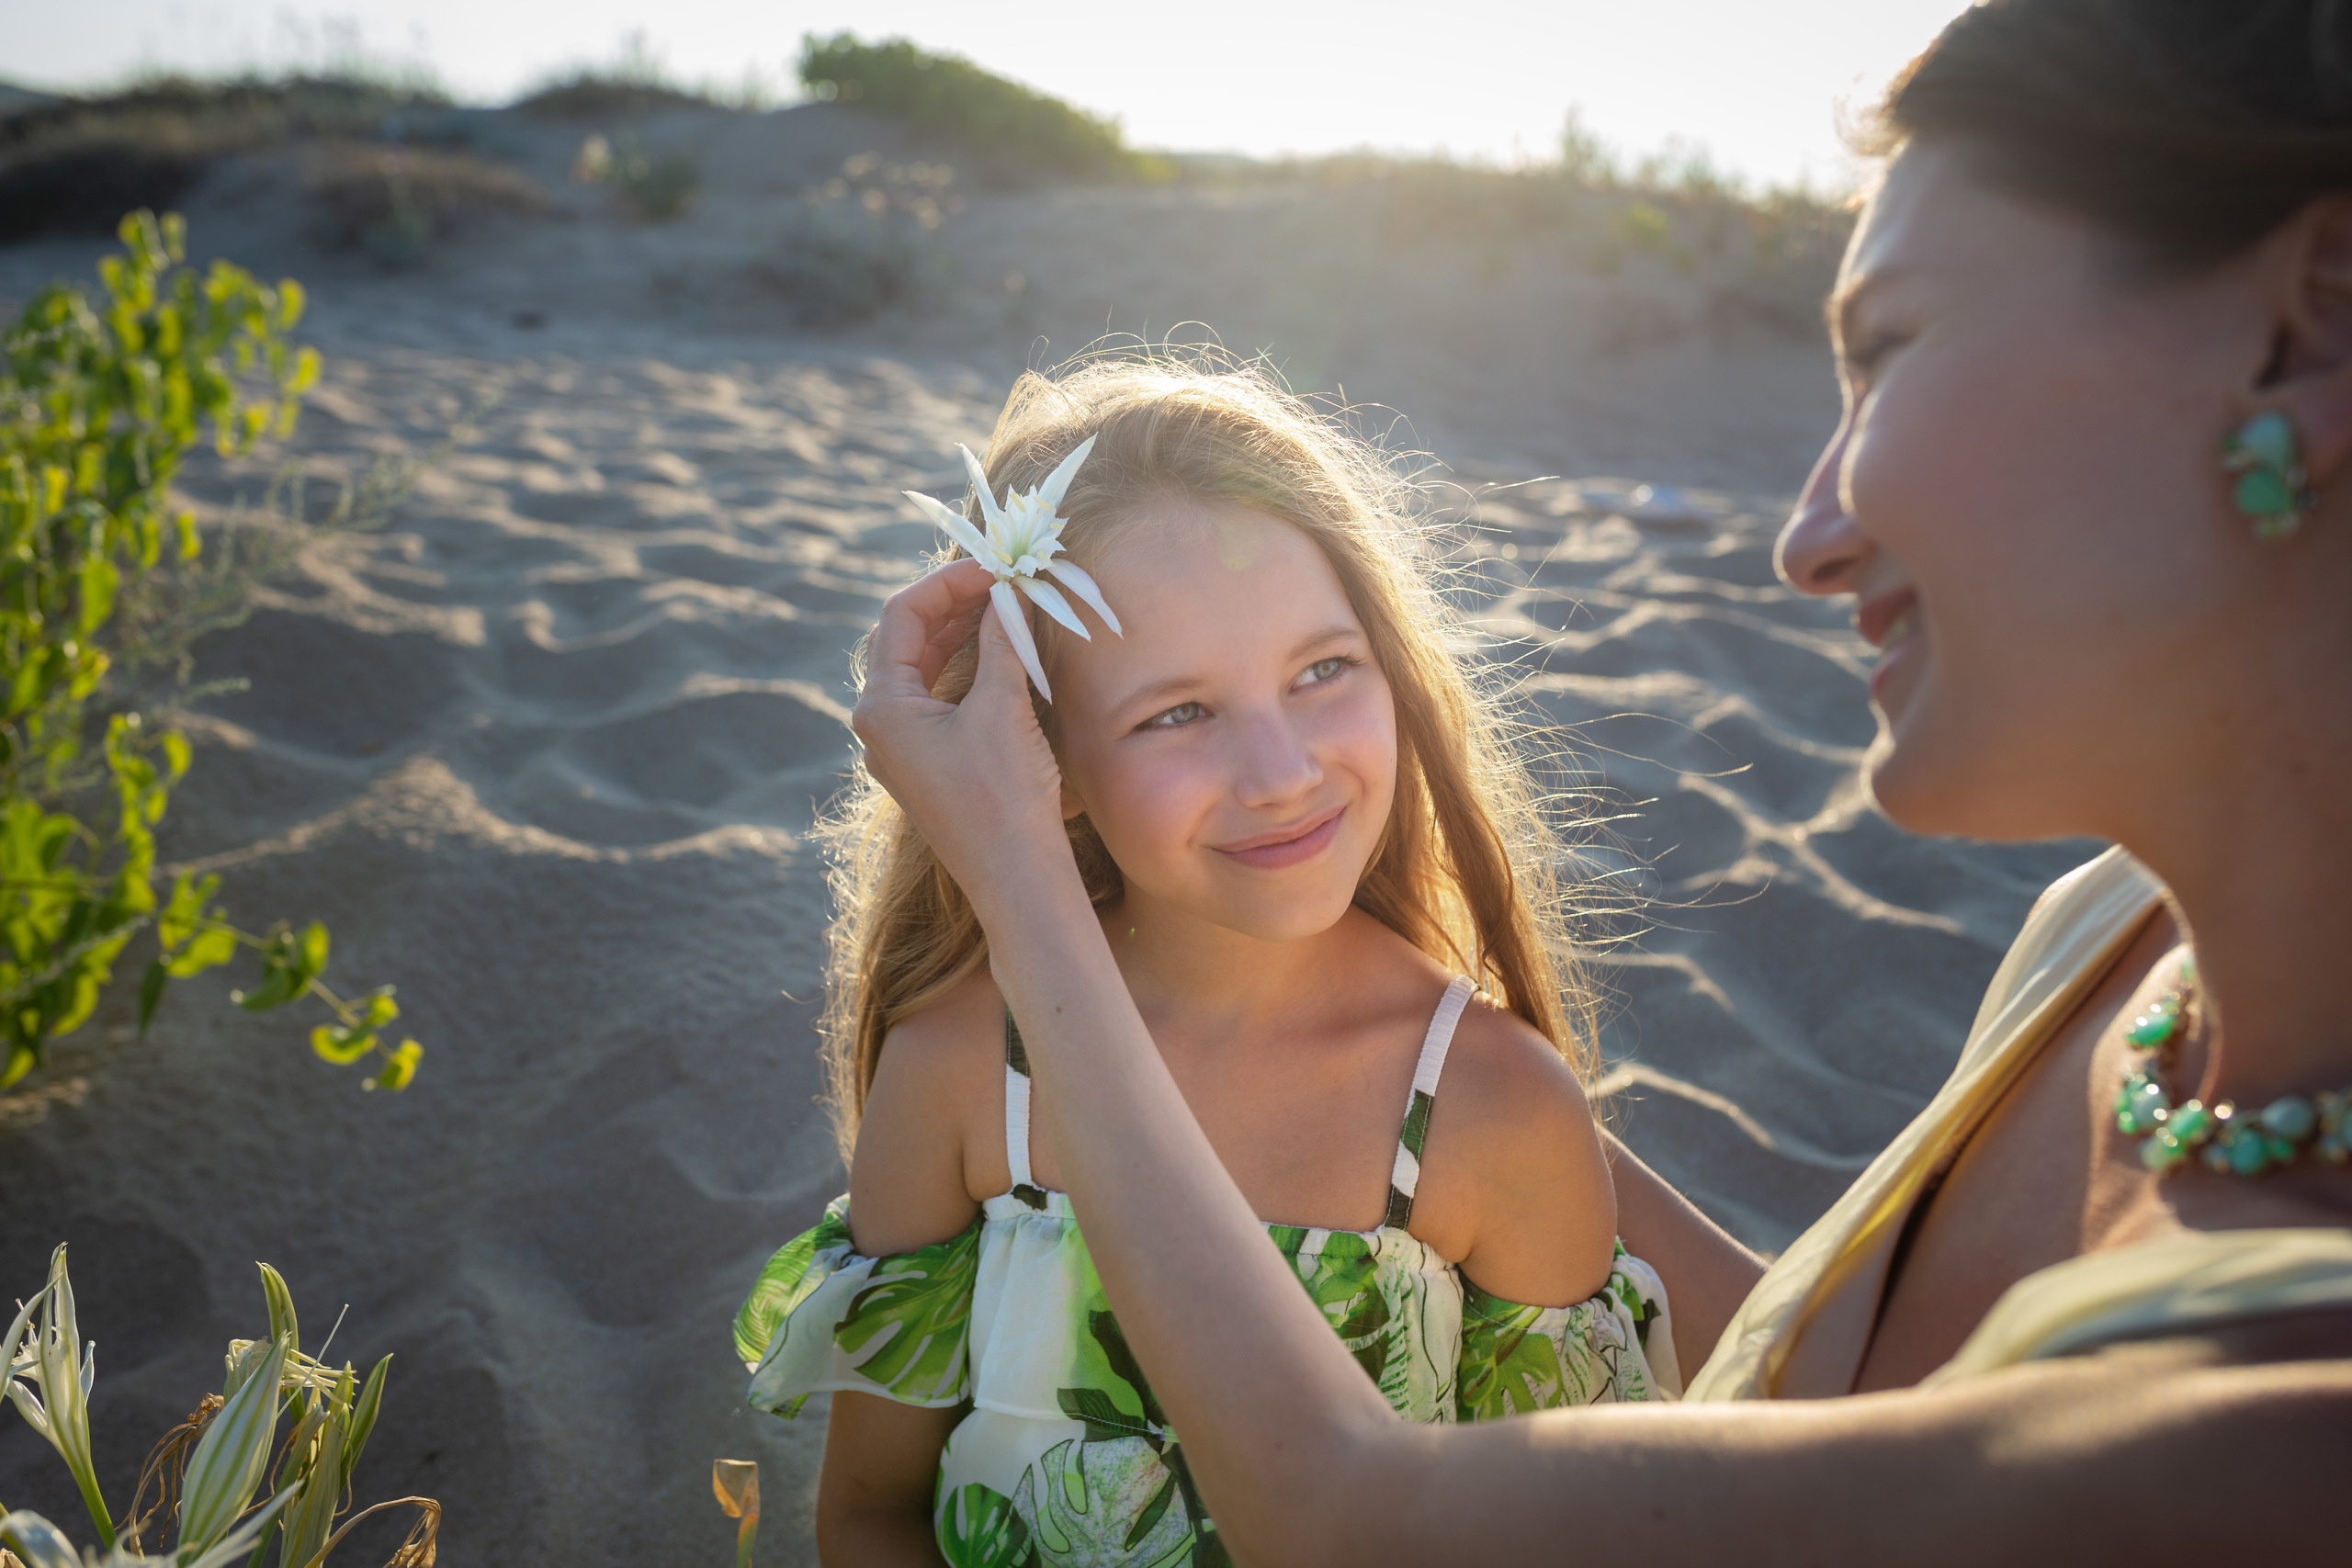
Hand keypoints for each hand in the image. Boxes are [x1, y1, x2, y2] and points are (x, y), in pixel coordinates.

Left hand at [850, 559, 1074, 910]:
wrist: (1015, 878)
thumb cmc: (1005, 795)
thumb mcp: (1003, 707)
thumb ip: (1001, 640)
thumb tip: (1009, 592)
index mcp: (881, 706)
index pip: (901, 615)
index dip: (947, 582)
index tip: (994, 568)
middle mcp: (877, 725)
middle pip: (903, 638)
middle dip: (950, 604)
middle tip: (1000, 581)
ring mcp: (897, 748)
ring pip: (918, 669)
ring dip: (956, 633)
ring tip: (1001, 607)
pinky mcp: (922, 765)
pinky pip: (931, 699)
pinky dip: (959, 668)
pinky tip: (994, 654)